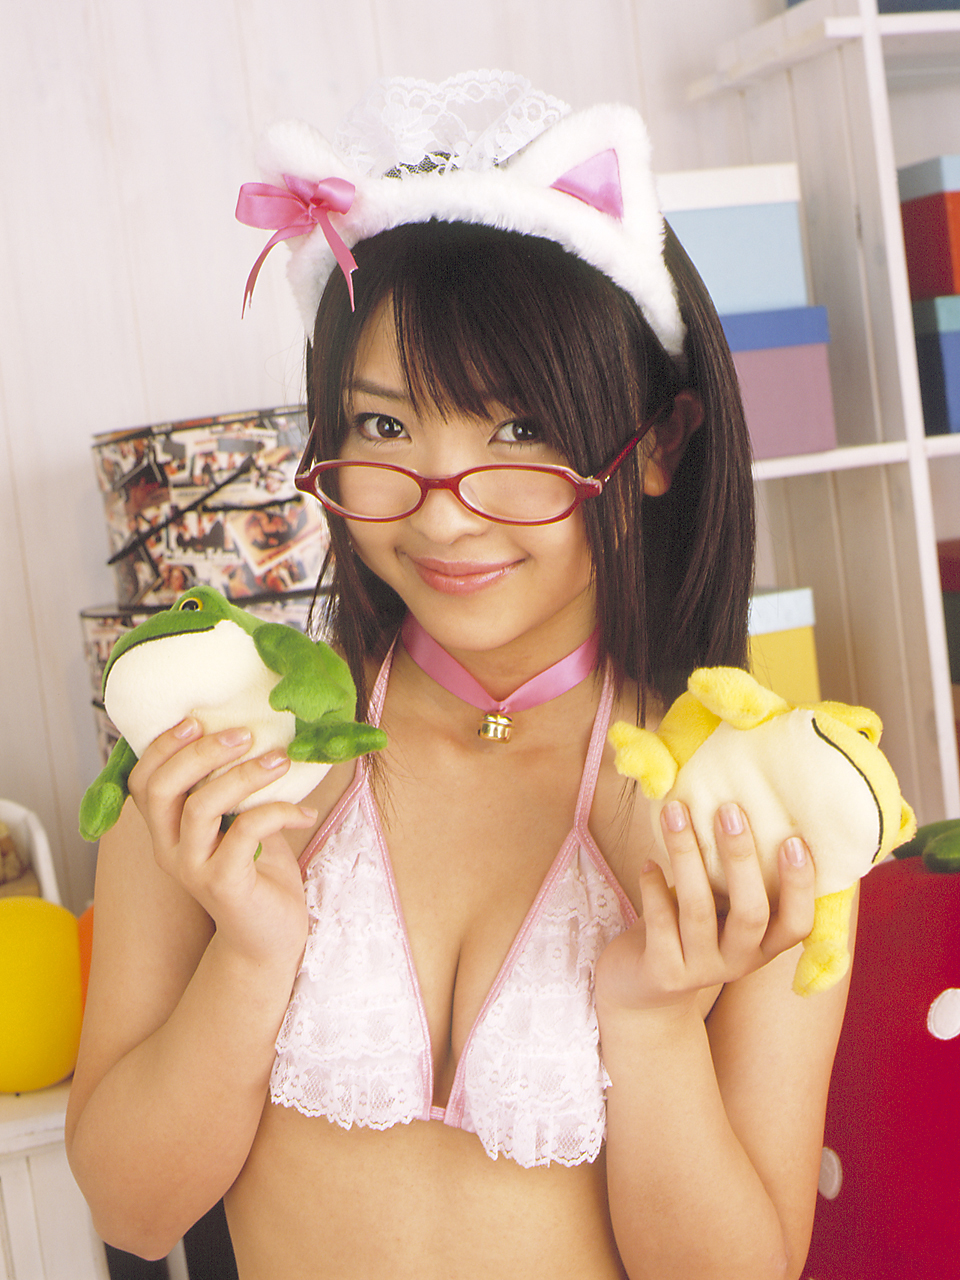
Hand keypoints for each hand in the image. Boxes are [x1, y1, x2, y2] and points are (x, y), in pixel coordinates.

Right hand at [127, 718, 314, 966]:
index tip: (196, 718)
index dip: (161, 746)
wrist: (270, 937)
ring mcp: (193, 869)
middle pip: (162, 789)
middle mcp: (169, 849)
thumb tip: (256, 730)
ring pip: (201, 808)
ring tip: (281, 761)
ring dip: (244, 776)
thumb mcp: (239, 821)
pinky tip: (305, 814)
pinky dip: (277, 812)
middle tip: (244, 733)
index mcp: (167, 829)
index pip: (142, 781)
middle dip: (201, 753)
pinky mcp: (223, 886)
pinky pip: (244, 834)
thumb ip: (232, 788)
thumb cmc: (257, 871)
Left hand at [596, 801, 815, 1016]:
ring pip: (697, 909)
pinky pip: (660, 923)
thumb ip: (737, 879)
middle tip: (729, 810)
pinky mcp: (662, 973)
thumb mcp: (720, 911)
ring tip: (675, 813)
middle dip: (740, 858)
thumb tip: (745, 805)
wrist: (642, 990)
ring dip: (686, 855)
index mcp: (763, 946)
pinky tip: (649, 861)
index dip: (800, 886)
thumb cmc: (689, 931)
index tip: (794, 840)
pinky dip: (654, 887)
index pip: (796, 923)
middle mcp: (739, 962)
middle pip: (750, 912)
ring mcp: (700, 970)